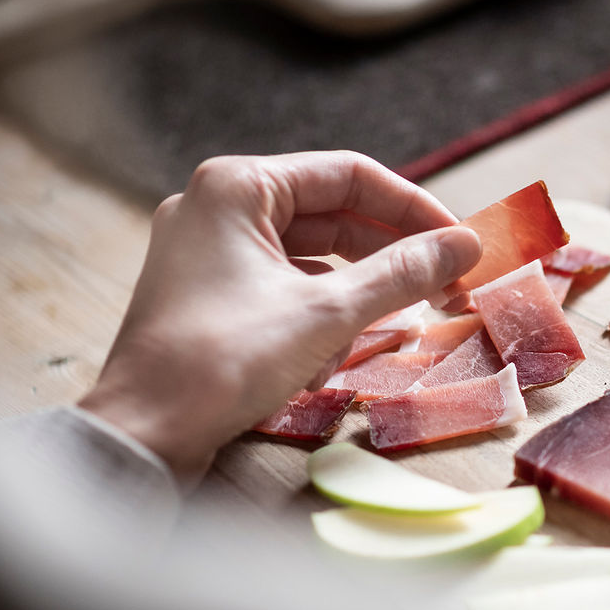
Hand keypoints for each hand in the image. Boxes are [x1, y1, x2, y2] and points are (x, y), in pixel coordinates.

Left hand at [79, 152, 480, 488]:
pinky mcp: (210, 296)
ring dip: (353, 298)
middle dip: (389, 258)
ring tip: (385, 333)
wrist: (143, 434)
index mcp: (237, 186)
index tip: (461, 243)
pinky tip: (325, 363)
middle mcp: (217, 207)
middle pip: (332, 215)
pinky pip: (284, 289)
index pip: (350, 175)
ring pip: (312, 259)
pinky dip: (315, 320)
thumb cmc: (226, 360)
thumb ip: (402, 273)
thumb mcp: (329, 313)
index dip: (414, 208)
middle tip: (447, 288)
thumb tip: (466, 245)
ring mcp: (209, 252)